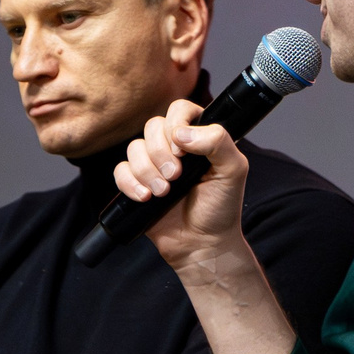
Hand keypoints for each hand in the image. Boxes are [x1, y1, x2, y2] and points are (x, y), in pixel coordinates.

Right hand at [114, 100, 253, 274]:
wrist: (201, 243)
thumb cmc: (221, 207)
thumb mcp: (233, 171)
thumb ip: (218, 142)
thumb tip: (182, 133)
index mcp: (199, 137)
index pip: (180, 109)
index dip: (176, 124)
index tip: (183, 150)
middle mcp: (174, 147)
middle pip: (152, 127)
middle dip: (160, 154)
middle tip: (175, 177)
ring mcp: (153, 164)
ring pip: (133, 149)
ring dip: (147, 172)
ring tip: (163, 193)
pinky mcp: (136, 182)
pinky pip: (120, 171)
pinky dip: (130, 184)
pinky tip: (145, 197)